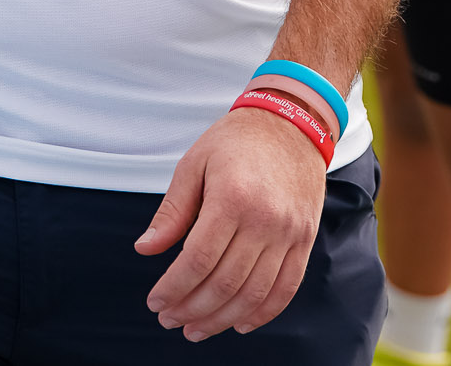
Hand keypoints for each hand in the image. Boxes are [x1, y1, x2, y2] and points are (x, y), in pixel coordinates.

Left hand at [138, 106, 328, 340]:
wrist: (294, 121)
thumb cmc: (238, 140)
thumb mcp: (195, 163)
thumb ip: (172, 210)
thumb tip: (146, 249)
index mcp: (232, 198)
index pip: (197, 260)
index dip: (172, 288)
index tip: (155, 301)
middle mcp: (265, 219)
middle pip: (224, 283)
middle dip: (191, 310)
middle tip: (169, 319)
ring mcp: (290, 232)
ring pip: (254, 293)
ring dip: (222, 319)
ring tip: (196, 329)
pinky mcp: (305, 238)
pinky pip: (287, 287)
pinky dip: (263, 313)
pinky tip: (240, 324)